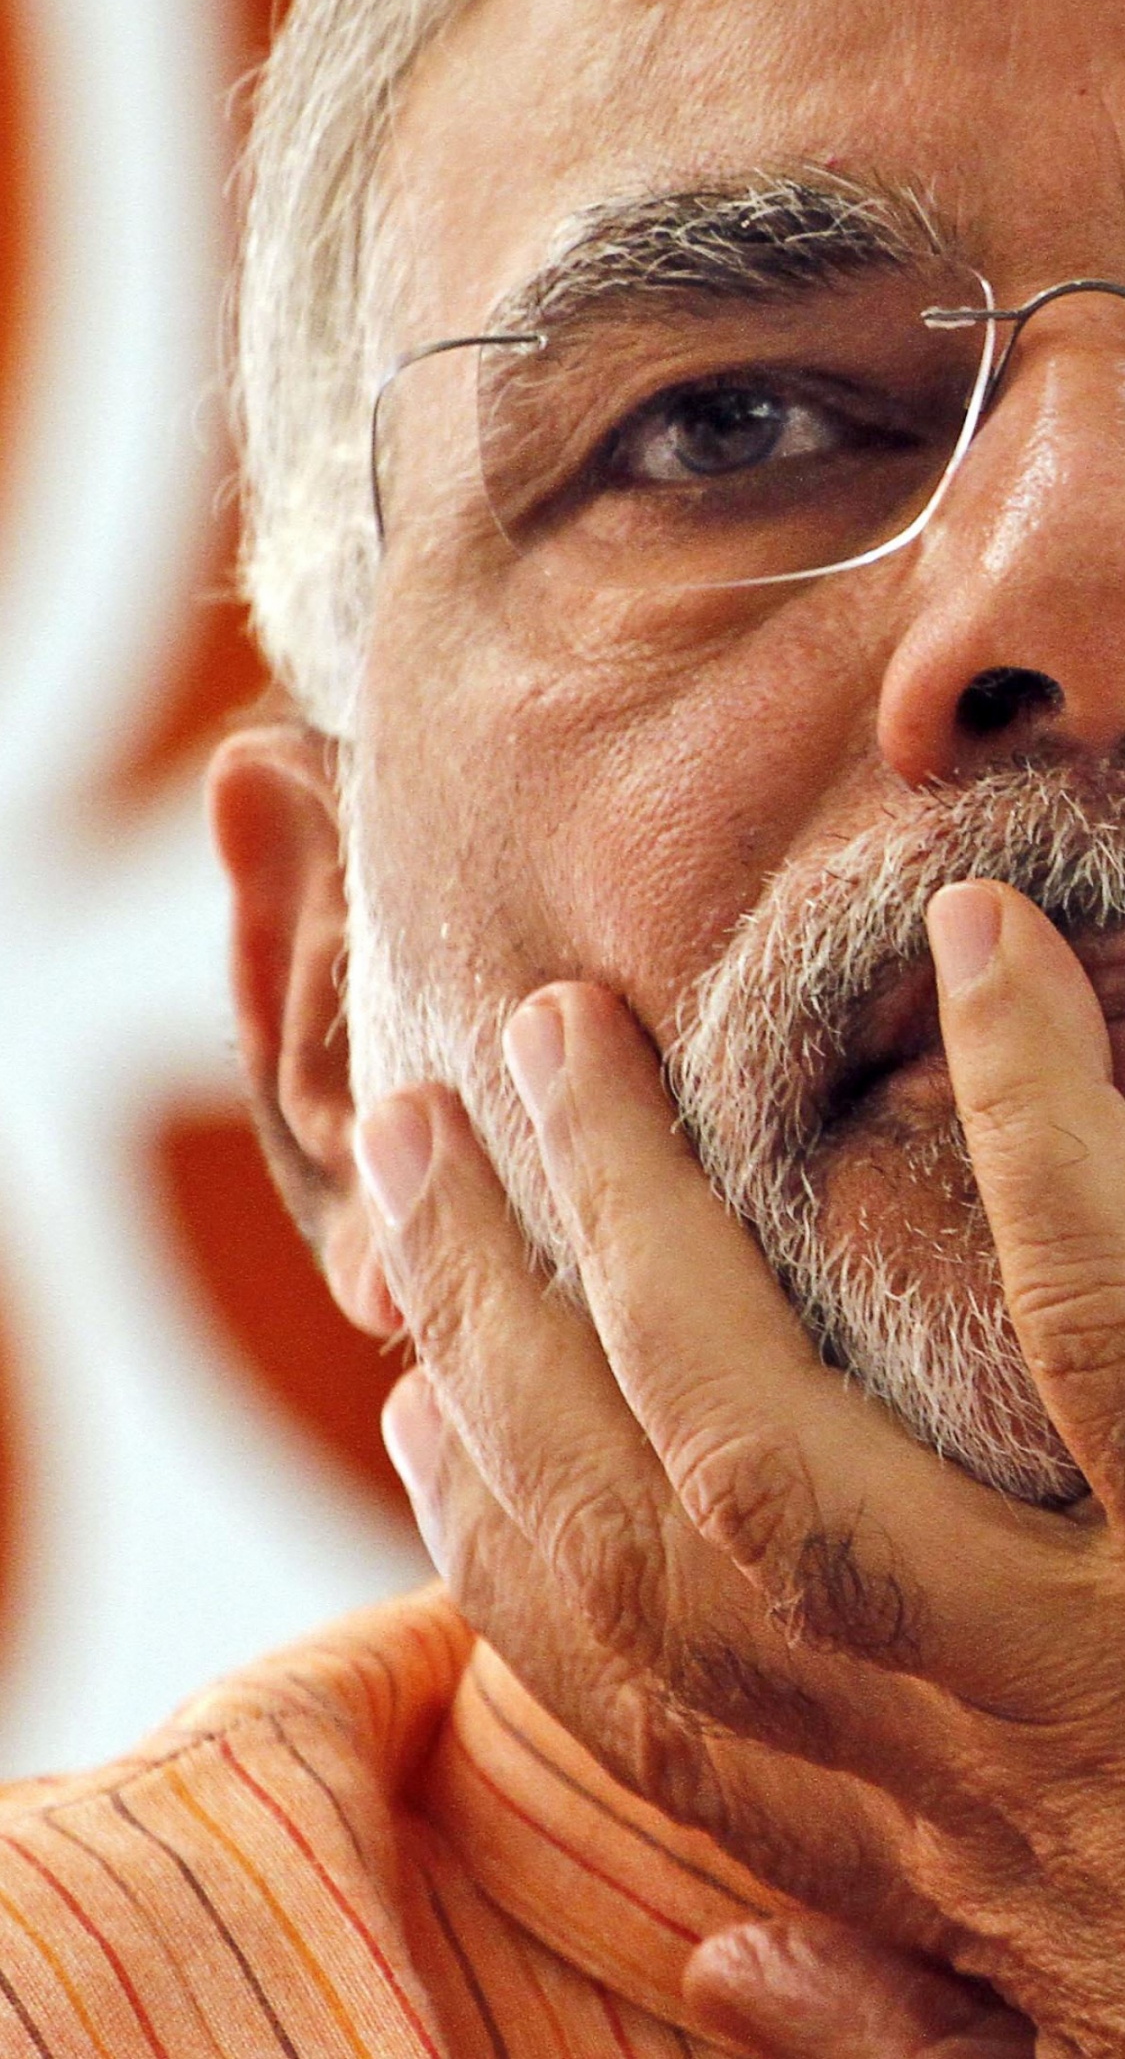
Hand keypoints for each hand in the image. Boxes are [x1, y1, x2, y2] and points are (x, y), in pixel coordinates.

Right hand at [353, 883, 1124, 2054]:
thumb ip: (901, 2029)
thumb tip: (716, 1962)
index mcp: (947, 1860)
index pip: (632, 1693)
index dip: (485, 1538)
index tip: (401, 1387)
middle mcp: (985, 1765)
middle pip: (652, 1533)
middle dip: (500, 1322)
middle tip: (416, 1123)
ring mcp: (1098, 1662)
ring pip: (771, 1452)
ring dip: (637, 1230)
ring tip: (557, 1035)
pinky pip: (1104, 1320)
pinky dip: (1040, 1124)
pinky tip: (981, 954)